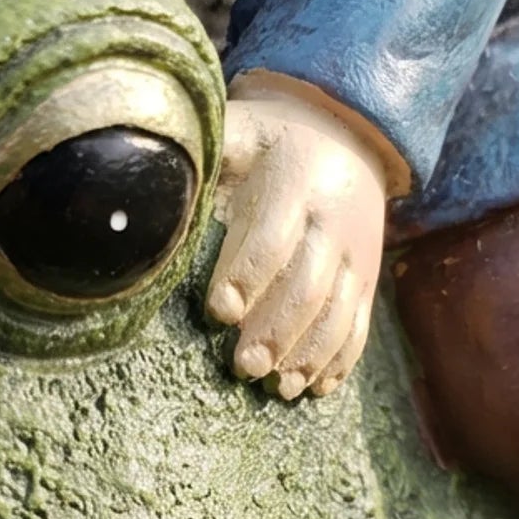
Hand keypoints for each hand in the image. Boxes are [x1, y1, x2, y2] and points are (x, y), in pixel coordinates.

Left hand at [206, 79, 388, 398]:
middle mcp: (334, 223)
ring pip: (339, 313)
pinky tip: (315, 388)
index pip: (272, 239)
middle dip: (276, 330)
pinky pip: (360, 324)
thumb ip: (205, 153)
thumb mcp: (240, 130)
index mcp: (295, 185)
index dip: (245, 277)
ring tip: (278, 388)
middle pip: (308, 285)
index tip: (218, 312)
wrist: (349, 134)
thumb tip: (151, 178)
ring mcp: (356, 255)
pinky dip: (341, 360)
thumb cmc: (270, 142)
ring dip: (310, 355)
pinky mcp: (367, 279)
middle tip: (244, 366)